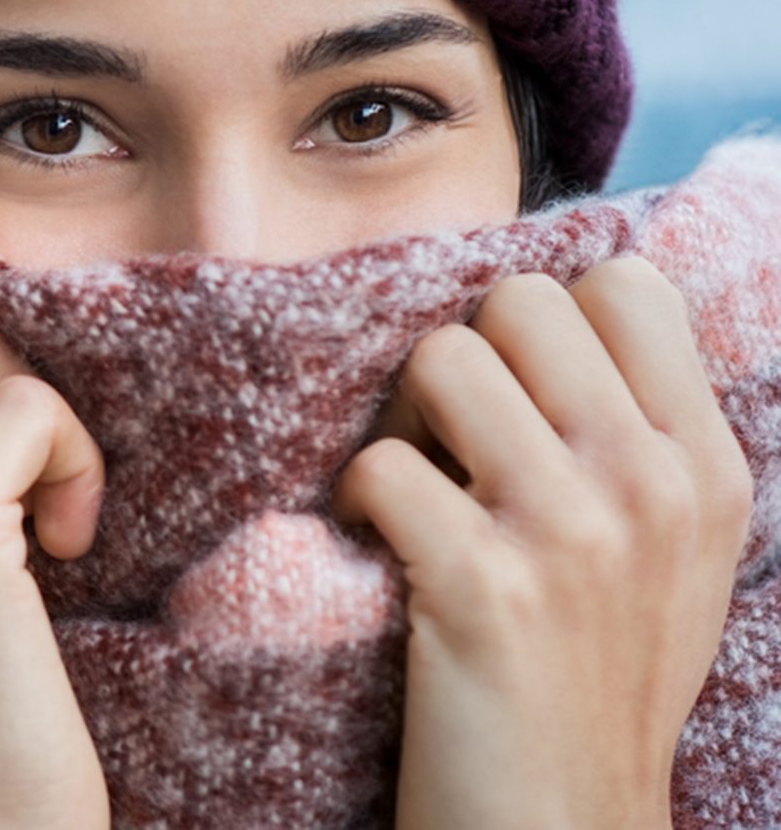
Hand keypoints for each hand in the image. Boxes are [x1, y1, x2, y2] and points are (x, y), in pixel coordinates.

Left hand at [333, 256, 752, 829]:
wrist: (564, 829)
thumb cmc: (596, 674)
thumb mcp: (668, 547)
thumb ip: (633, 430)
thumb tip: (547, 316)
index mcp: (703, 464)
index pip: (624, 284)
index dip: (550, 320)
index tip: (522, 388)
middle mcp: (650, 483)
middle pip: (519, 302)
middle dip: (468, 354)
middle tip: (451, 435)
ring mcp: (572, 533)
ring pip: (443, 359)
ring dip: (403, 418)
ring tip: (415, 485)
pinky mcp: (484, 586)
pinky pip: (383, 463)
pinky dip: (357, 496)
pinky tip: (376, 541)